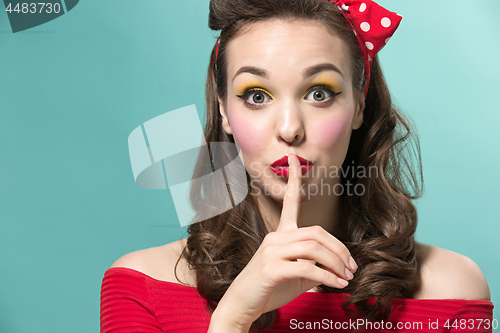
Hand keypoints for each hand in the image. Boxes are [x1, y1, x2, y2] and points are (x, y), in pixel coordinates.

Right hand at [209, 153, 357, 330]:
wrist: (241, 305)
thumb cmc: (269, 288)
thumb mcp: (294, 274)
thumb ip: (312, 264)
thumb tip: (338, 267)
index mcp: (279, 234)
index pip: (288, 200)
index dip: (293, 178)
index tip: (295, 158)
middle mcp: (275, 237)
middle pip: (316, 232)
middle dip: (339, 249)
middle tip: (353, 267)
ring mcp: (271, 251)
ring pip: (314, 248)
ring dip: (337, 264)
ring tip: (348, 277)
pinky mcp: (271, 268)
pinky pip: (307, 268)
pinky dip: (328, 278)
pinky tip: (337, 285)